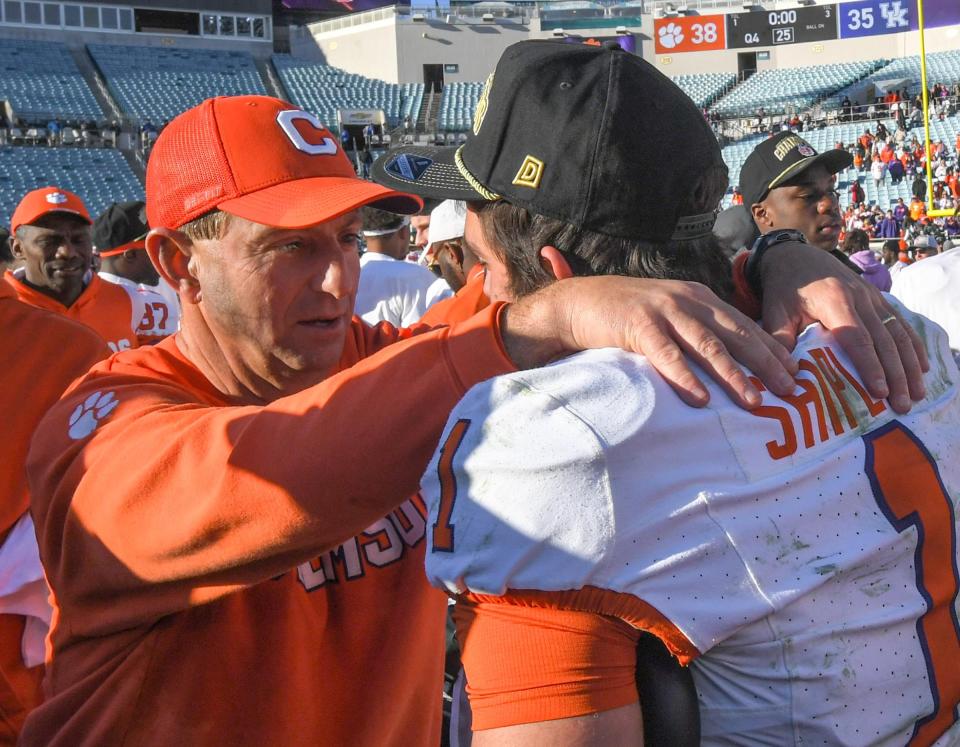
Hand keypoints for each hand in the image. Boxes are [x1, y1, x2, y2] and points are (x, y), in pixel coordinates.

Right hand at [500, 276, 797, 408]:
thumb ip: (697, 328)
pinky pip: (666, 355)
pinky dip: (685, 377)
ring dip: (733, 375)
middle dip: (766, 363)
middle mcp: (687, 300)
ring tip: (754, 401)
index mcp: (699, 298)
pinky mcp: (638, 326)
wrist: (579, 303)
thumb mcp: (669, 313)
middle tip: (791, 389)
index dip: (772, 348)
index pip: (744, 325)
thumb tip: (730, 360)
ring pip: (707, 345)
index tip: (797, 373)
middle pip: (735, 334)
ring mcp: (663, 312)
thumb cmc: (625, 315)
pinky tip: (700, 398)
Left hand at [759, 242, 927, 413]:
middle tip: (903, 405)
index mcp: (834, 301)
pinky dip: (914, 347)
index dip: (870, 366)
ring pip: (898, 333)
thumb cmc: (783, 290)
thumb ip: (779, 341)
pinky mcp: (879, 298)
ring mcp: (873, 297)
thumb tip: (785, 375)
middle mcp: (860, 298)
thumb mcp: (774, 313)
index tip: (880, 392)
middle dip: (896, 375)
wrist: (795, 256)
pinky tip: (923, 368)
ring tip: (917, 394)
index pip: (857, 338)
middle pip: (884, 340)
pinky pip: (901, 324)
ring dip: (910, 365)